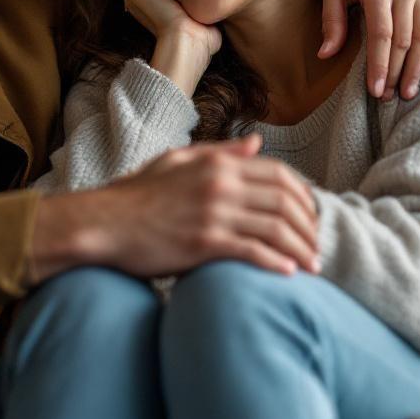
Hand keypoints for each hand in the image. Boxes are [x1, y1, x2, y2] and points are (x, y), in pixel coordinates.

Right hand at [31, 135, 319, 281]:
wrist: (102, 223)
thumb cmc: (137, 195)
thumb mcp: (178, 162)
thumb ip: (220, 152)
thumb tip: (256, 143)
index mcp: (217, 164)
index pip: (279, 174)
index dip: (304, 197)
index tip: (311, 217)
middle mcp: (221, 184)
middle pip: (285, 202)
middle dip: (309, 227)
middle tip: (317, 246)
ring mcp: (213, 213)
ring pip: (275, 229)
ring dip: (300, 249)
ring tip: (311, 267)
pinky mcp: (203, 243)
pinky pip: (252, 252)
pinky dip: (276, 263)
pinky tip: (288, 274)